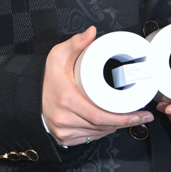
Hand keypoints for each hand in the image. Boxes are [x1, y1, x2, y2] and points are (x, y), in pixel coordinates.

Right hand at [42, 26, 153, 146]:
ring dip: (114, 127)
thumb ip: (76, 43)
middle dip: (125, 122)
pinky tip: (110, 125)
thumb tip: (91, 32)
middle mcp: (64, 119)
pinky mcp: (63, 138)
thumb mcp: (58, 55)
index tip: (139, 114)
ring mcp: (63, 131)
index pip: (101, 116)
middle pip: (102, 126)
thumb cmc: (47, 77)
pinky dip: (101, 132)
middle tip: (141, 116)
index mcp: (66, 100)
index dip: (124, 118)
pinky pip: (89, 139)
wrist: (28, 94)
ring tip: (128, 118)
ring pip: (97, 134)